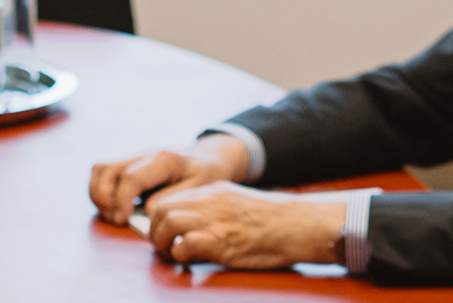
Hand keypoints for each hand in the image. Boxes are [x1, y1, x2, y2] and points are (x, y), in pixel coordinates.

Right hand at [88, 134, 246, 225]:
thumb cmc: (204, 177)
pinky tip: (112, 207)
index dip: (122, 201)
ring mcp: (133, 157)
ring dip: (98, 194)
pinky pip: (101, 172)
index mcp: (164, 159)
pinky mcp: (127, 164)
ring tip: (113, 214)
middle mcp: (144, 154)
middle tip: (118, 219)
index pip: (130, 178)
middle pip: (106, 169)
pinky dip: (99, 191)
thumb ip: (172, 199)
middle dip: (104, 198)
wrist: (207, 161)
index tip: (124, 219)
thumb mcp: (198, 189)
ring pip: (99, 169)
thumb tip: (147, 209)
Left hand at [140, 182, 345, 269]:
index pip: (170, 198)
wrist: (298, 225)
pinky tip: (188, 261)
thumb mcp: (238, 201)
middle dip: (155, 229)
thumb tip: (194, 223)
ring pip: (167, 222)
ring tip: (172, 253)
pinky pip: (184, 244)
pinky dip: (180, 255)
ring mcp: (214, 220)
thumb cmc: (273, 221)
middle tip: (163, 245)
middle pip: (162, 208)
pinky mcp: (221, 241)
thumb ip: (215, 207)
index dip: (159, 217)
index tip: (164, 231)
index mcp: (213, 191)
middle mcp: (209, 202)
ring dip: (163, 242)